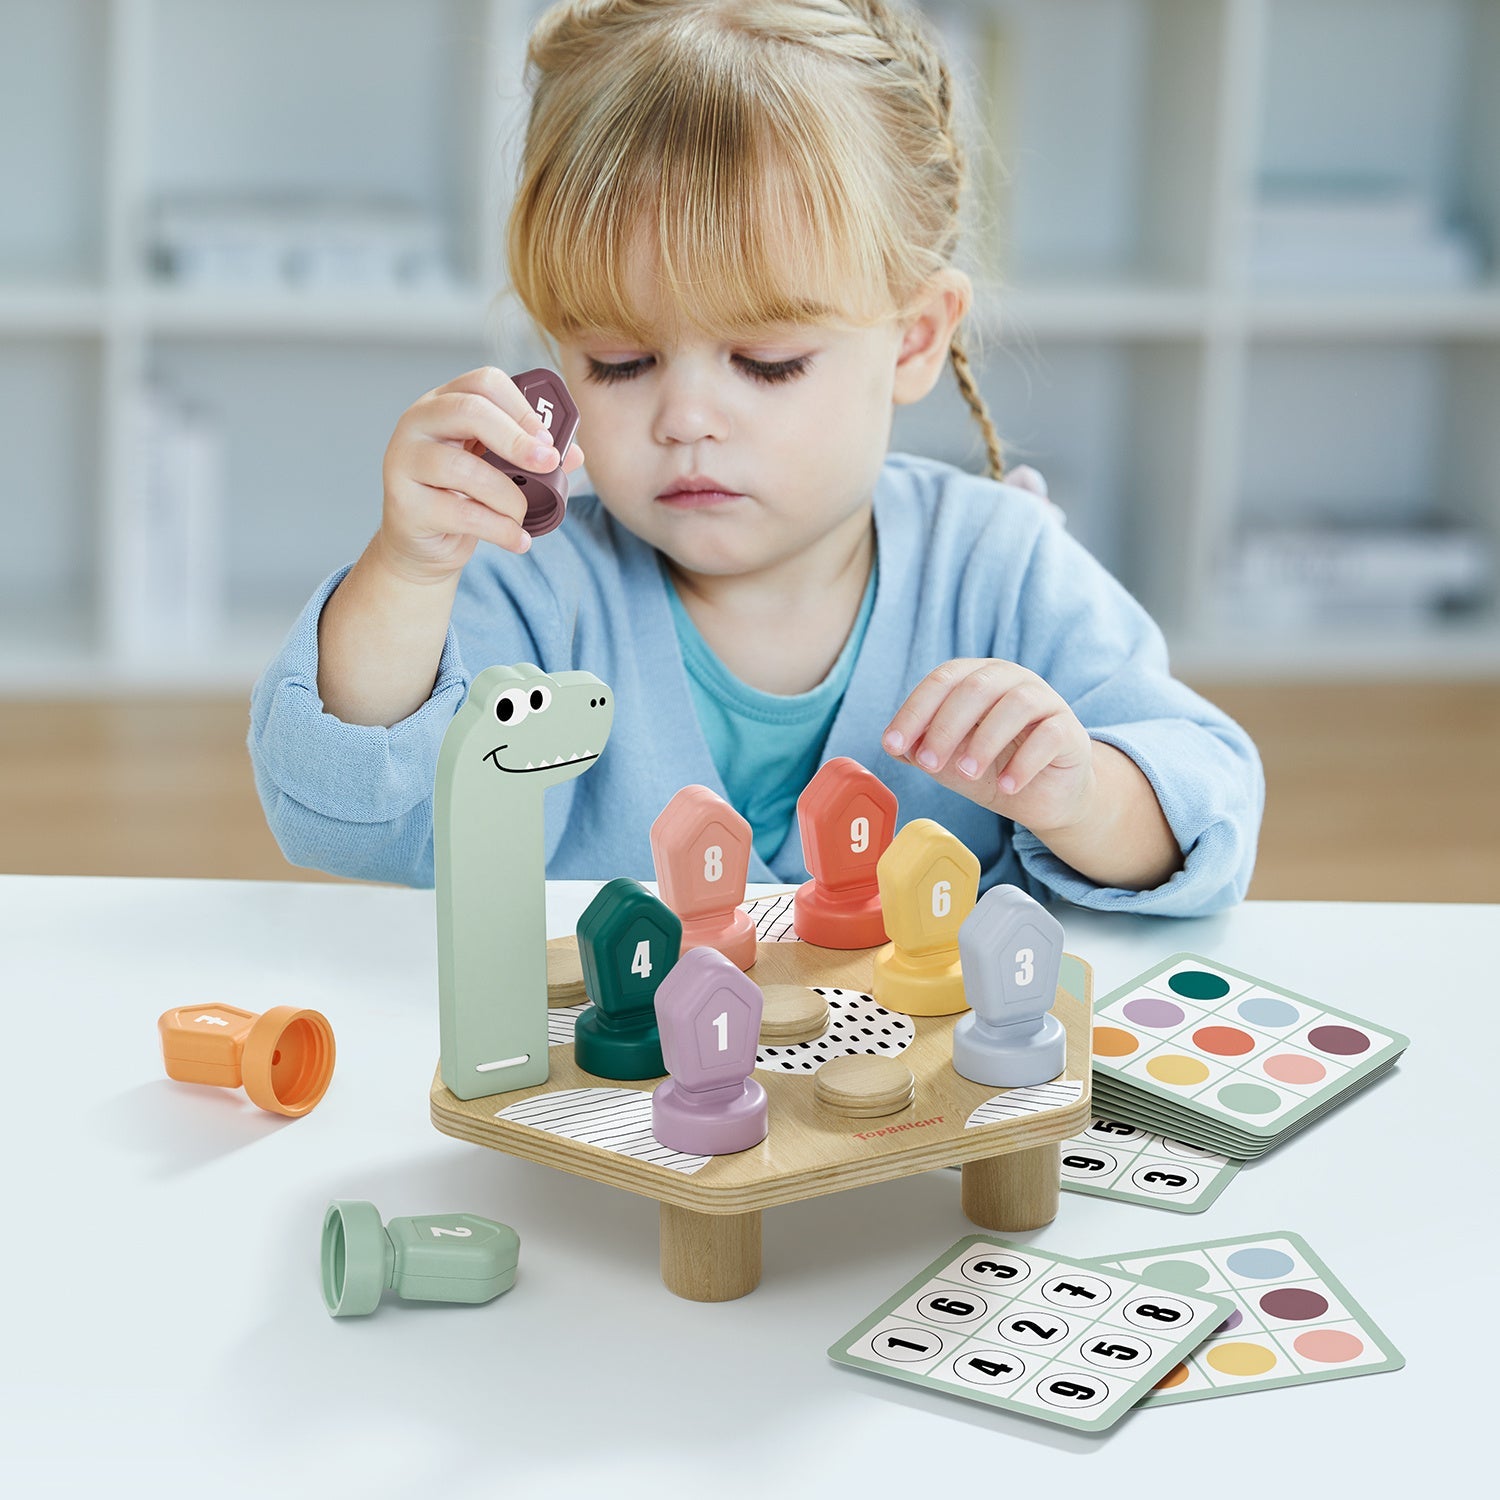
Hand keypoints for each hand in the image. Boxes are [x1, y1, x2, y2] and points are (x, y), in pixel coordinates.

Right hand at [378, 366, 586, 583]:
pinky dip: (499, 529)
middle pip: (469, 411)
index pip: (484, 382)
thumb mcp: (497, 470)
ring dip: (508, 496)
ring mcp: (404, 461)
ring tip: (521, 516)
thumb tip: (574, 453)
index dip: (522, 407)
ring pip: (464, 468)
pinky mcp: (404, 503)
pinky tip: (516, 540)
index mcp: (444, 402)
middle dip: (517, 439)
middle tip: (548, 464)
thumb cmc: (461, 498)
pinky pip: (461, 512)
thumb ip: (531, 457)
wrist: (423, 547)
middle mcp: (417, 422)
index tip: (548, 440)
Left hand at [882, 659, 1096, 833]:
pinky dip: (1024, 762)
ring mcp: (1043, 700)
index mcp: (976, 678)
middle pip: (975, 687)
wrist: (1043, 795)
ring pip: (1015, 705)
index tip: (893, 744)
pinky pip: (1049, 736)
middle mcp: (1010, 679)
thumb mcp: (949, 762)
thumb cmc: (993, 768)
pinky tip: (1008, 786)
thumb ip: (923, 751)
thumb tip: (896, 746)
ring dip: (984, 741)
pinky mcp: (1069, 730)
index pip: (941, 680)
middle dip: (945, 727)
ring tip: (967, 774)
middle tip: (929, 764)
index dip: (914, 711)